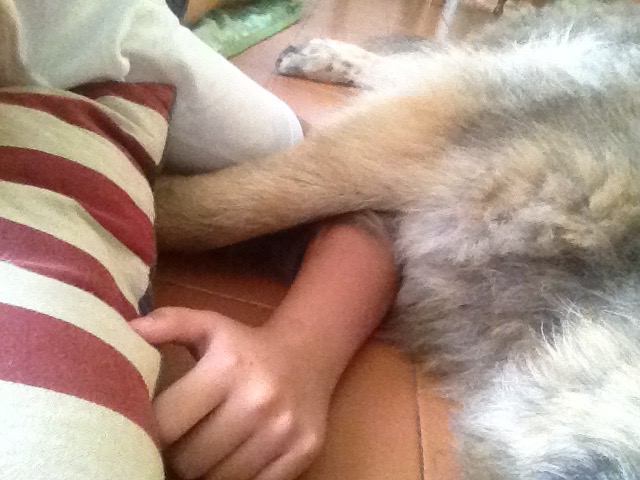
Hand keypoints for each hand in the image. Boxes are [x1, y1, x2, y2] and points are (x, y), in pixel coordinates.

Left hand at [130, 307, 329, 479]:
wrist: (308, 355)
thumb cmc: (245, 346)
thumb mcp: (208, 326)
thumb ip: (168, 323)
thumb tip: (127, 329)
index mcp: (227, 367)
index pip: (166, 425)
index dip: (150, 432)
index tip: (149, 427)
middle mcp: (258, 400)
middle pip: (189, 460)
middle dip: (175, 456)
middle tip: (177, 444)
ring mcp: (283, 430)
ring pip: (218, 479)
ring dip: (204, 472)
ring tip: (203, 450)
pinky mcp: (303, 451)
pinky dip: (235, 479)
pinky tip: (231, 458)